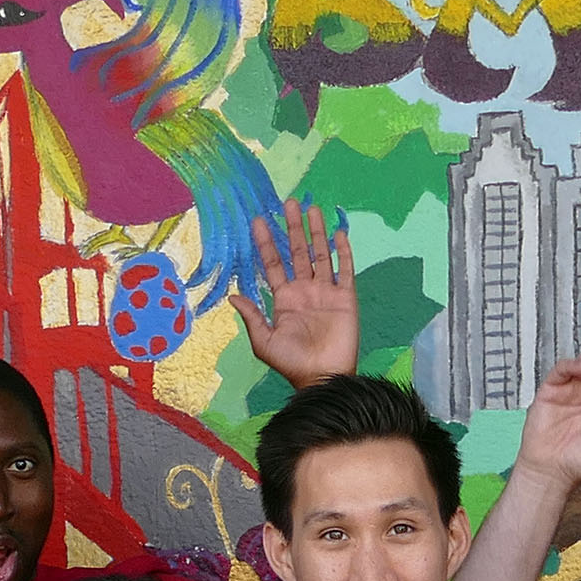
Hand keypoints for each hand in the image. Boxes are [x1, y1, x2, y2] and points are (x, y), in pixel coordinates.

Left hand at [247, 202, 361, 384]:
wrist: (322, 377)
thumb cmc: (291, 363)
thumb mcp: (264, 341)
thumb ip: (252, 316)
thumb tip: (234, 294)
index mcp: (284, 299)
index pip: (273, 264)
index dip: (266, 244)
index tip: (259, 221)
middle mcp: (305, 291)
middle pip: (298, 252)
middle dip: (293, 228)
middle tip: (288, 203)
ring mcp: (326, 292)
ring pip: (320, 255)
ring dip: (316, 232)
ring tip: (311, 209)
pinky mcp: (346, 298)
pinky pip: (345, 270)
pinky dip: (343, 252)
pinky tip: (339, 233)